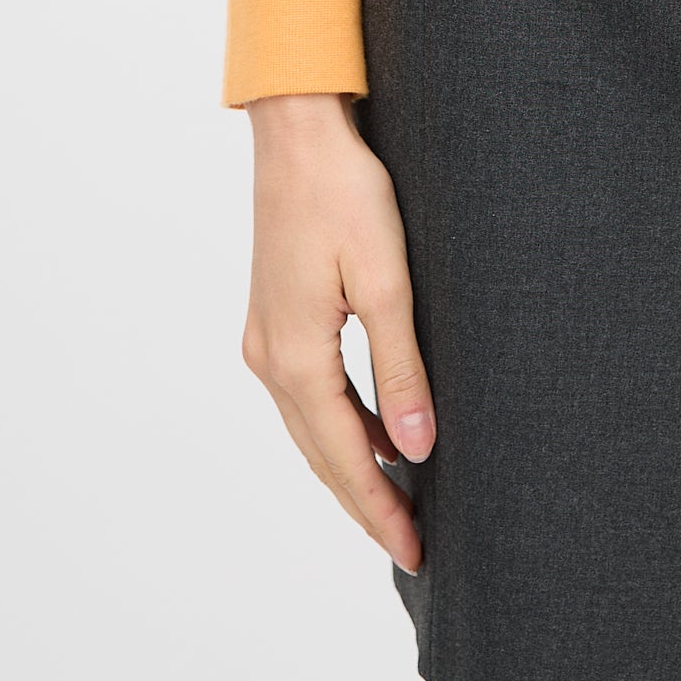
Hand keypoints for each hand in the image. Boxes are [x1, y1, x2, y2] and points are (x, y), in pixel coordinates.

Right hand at [242, 92, 435, 572]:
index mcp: (295, 357)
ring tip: (397, 502)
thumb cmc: (344, 192)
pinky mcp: (274, 316)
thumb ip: (401, 370)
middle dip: (365, 503)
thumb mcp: (386, 281)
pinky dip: (340, 424)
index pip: (343, 458)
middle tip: (411, 546)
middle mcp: (268, 358)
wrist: (297, 130)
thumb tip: (415, 450)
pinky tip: (374, 432)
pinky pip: (308, 394)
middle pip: (320, 454)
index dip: (380, 508)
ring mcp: (264, 338)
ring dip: (350, 467)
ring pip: (311, 427)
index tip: (415, 550)